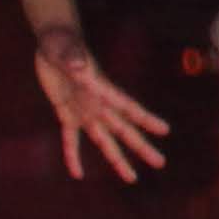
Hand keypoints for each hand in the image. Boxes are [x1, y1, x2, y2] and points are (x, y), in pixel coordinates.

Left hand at [33, 25, 169, 182]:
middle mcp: (98, 103)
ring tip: (131, 178)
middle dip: (141, 147)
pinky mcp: (67, 113)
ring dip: (117, 159)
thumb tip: (80, 67)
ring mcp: (84, 110)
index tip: (165, 130)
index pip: (127, 106)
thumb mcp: (64, 46)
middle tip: (160, 163)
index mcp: (101, 88)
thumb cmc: (60, 40)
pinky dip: (73, 156)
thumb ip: (73, 57)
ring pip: (103, 140)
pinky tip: (76, 173)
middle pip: (123, 130)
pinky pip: (71, 140)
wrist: (53, 41)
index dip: (146, 119)